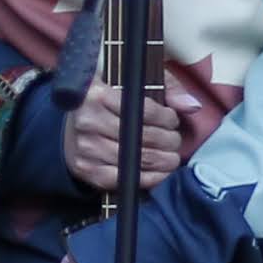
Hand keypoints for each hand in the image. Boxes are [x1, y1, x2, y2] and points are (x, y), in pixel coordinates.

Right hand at [67, 80, 188, 198]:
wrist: (71, 125)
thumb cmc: (108, 102)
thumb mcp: (133, 83)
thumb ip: (166, 88)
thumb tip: (191, 106)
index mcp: (98, 93)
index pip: (144, 111)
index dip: (166, 119)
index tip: (172, 121)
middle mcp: (88, 120)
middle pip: (142, 137)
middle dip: (168, 141)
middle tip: (175, 142)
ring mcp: (85, 147)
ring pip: (137, 159)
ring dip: (162, 161)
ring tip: (171, 157)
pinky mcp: (85, 169)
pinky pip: (124, 179)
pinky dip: (147, 178)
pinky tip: (159, 172)